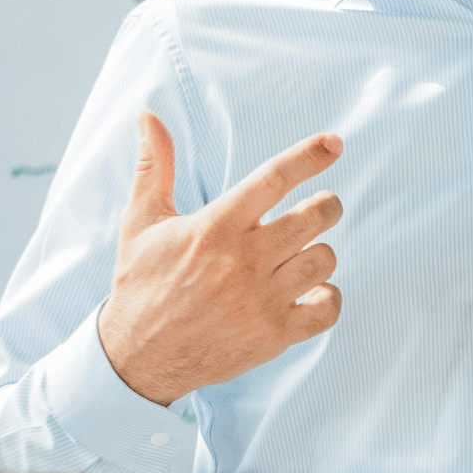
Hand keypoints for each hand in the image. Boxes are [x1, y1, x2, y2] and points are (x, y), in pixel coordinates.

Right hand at [98, 113, 344, 406]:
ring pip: (325, 259)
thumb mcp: (141, 222)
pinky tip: (311, 292)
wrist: (138, 357)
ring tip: (302, 254)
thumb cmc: (141, 284)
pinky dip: (328, 297)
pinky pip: (328, 308)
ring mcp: (262, 300)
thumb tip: (147, 115)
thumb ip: (154, 167)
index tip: (334, 142)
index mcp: (214, 228)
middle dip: (326, 205)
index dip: (309, 156)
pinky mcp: (274, 335)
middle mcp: (243, 261)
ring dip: (321, 253)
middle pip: (314, 217)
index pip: (273, 179)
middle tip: (321, 207)